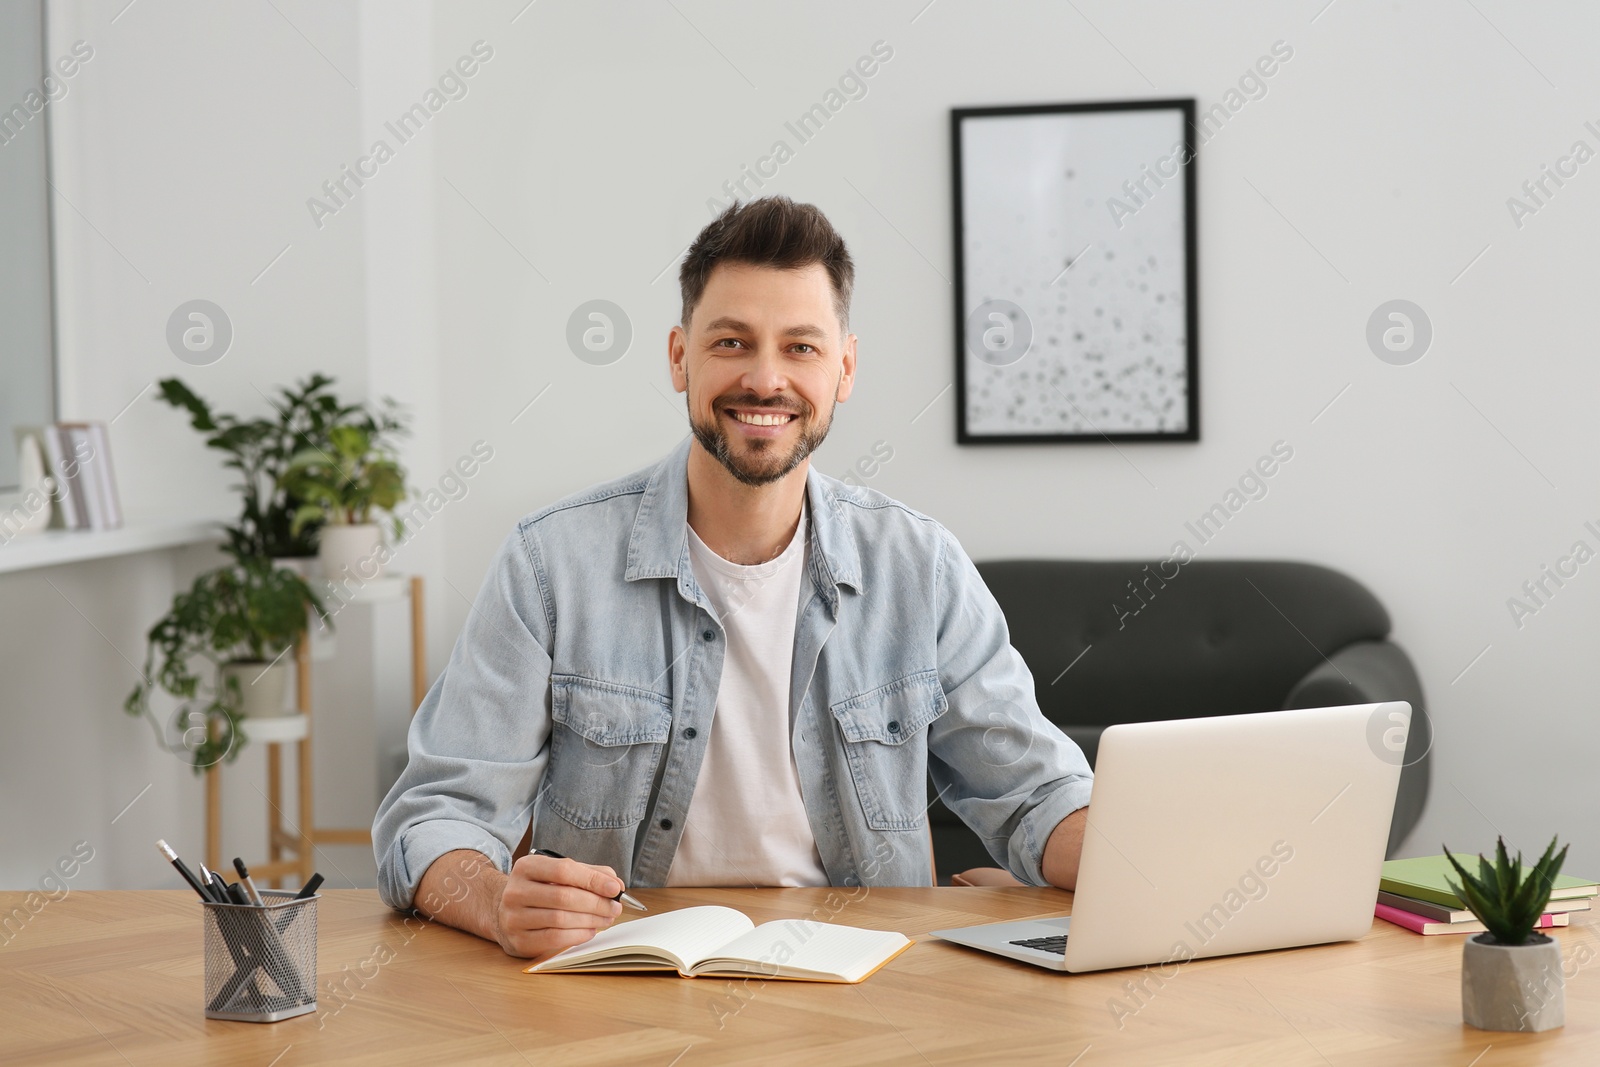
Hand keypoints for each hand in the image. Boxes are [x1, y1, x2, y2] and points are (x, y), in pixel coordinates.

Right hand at [495, 852, 624, 960]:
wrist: (503, 913)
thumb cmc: (539, 891)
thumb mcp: (557, 875)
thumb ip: (587, 874)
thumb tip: (615, 884)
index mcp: (526, 867)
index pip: (564, 870)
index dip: (592, 879)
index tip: (615, 888)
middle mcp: (516, 891)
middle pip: (564, 896)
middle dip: (596, 903)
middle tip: (615, 907)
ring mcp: (513, 917)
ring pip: (560, 919)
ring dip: (590, 920)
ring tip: (606, 919)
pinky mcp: (518, 940)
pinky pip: (554, 938)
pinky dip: (578, 935)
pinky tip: (590, 931)